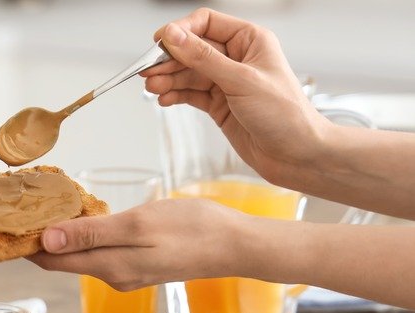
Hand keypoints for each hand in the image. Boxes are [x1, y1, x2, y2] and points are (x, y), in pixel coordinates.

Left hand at [27, 199, 248, 290]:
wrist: (235, 245)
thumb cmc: (191, 229)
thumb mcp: (137, 225)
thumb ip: (90, 234)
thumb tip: (45, 241)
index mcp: (107, 266)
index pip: (51, 261)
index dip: (24, 245)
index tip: (3, 224)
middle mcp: (112, 275)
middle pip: (62, 259)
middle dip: (37, 238)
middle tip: (16, 208)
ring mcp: (126, 272)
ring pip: (80, 254)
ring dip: (60, 235)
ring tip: (41, 207)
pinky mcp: (139, 264)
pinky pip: (100, 251)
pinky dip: (83, 235)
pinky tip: (80, 216)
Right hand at [141, 8, 329, 187]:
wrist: (297, 156)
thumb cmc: (285, 116)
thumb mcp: (241, 81)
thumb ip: (203, 58)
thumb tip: (173, 36)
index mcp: (249, 40)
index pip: (206, 23)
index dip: (180, 30)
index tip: (158, 43)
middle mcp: (236, 58)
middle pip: (191, 49)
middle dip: (169, 60)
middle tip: (148, 71)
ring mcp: (226, 82)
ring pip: (187, 73)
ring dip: (168, 79)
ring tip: (152, 88)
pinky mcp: (218, 105)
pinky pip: (190, 94)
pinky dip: (175, 95)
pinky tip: (164, 99)